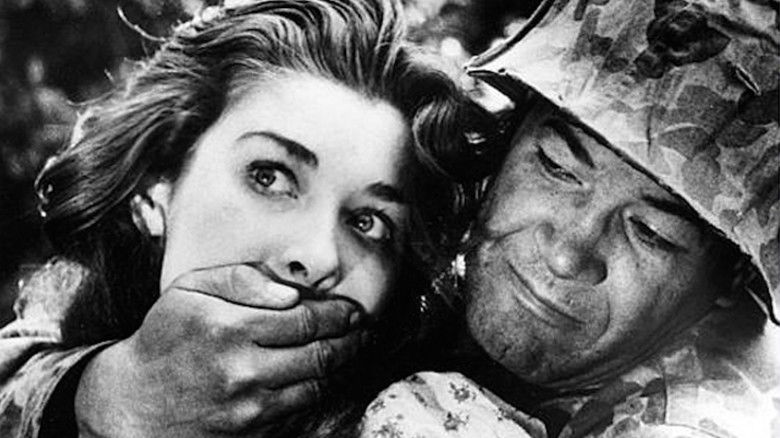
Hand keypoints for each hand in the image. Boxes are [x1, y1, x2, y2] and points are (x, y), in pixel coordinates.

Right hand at [74, 263, 366, 436]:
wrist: (134, 404)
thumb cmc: (165, 338)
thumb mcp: (189, 291)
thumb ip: (241, 280)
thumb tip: (291, 293)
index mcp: (229, 328)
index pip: (306, 319)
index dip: (339, 314)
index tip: (353, 310)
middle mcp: (242, 370)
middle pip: (321, 353)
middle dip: (353, 340)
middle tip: (366, 330)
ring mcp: (249, 406)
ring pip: (318, 384)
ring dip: (345, 365)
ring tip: (357, 349)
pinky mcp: (253, 431)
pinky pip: (302, 410)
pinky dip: (324, 391)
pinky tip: (330, 376)